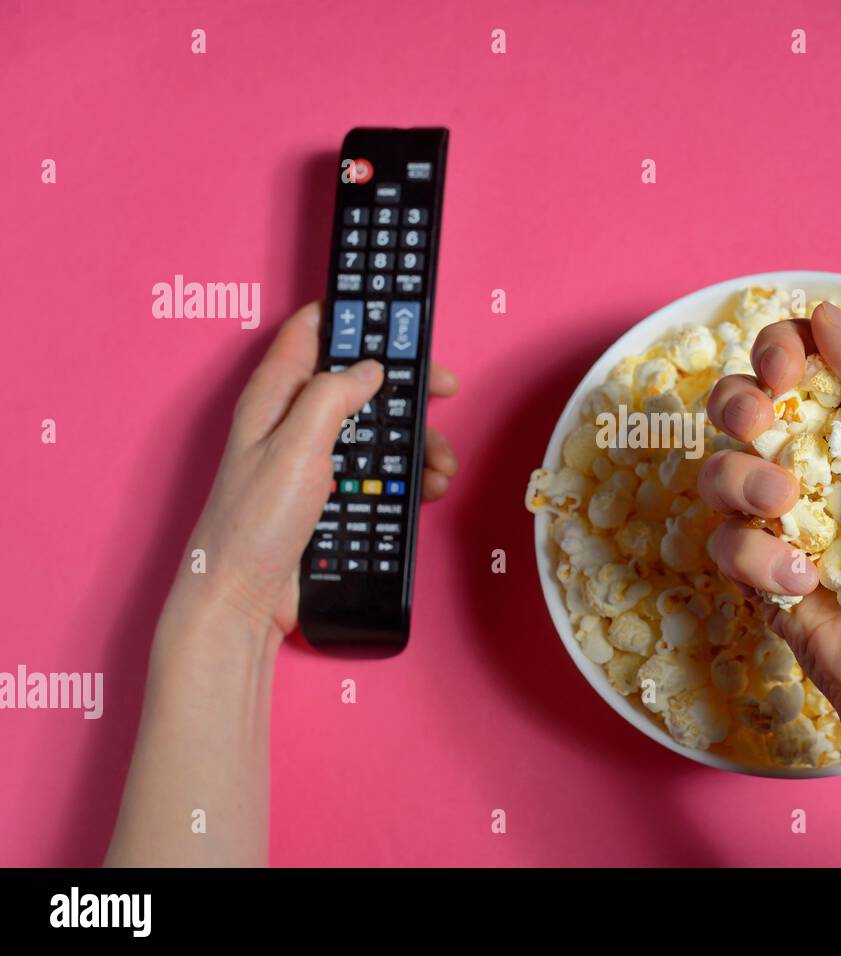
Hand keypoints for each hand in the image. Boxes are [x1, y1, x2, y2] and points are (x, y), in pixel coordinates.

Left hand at [173, 301, 458, 640]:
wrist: (242, 599)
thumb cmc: (252, 524)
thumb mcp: (295, 445)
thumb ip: (332, 395)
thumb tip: (369, 367)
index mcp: (276, 396)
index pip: (312, 331)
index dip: (354, 317)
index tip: (397, 316)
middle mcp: (294, 422)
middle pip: (358, 382)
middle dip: (404, 387)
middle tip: (442, 390)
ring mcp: (314, 460)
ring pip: (375, 431)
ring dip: (414, 442)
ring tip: (438, 463)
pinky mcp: (329, 496)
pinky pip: (377, 473)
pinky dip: (407, 478)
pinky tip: (426, 490)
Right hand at [701, 301, 840, 744]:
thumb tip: (821, 312)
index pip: (800, 360)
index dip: (780, 351)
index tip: (787, 370)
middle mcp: (817, 464)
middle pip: (741, 403)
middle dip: (740, 403)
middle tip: (762, 423)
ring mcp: (783, 520)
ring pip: (718, 470)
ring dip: (746, 484)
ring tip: (788, 511)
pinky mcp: (757, 574)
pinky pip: (723, 543)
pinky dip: (759, 560)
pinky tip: (804, 583)